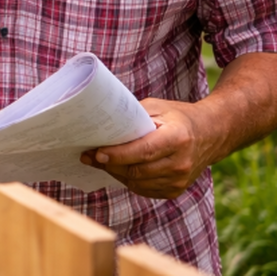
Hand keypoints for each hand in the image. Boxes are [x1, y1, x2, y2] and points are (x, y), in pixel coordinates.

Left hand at [80, 98, 218, 198]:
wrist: (210, 134)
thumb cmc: (177, 117)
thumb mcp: (156, 107)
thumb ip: (132, 118)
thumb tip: (101, 127)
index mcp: (177, 138)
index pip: (143, 151)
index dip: (118, 155)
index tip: (96, 153)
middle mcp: (181, 163)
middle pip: (136, 170)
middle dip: (109, 164)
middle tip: (89, 155)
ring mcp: (180, 180)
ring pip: (137, 183)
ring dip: (116, 173)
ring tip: (101, 161)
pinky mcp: (176, 190)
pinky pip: (143, 190)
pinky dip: (128, 180)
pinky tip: (120, 168)